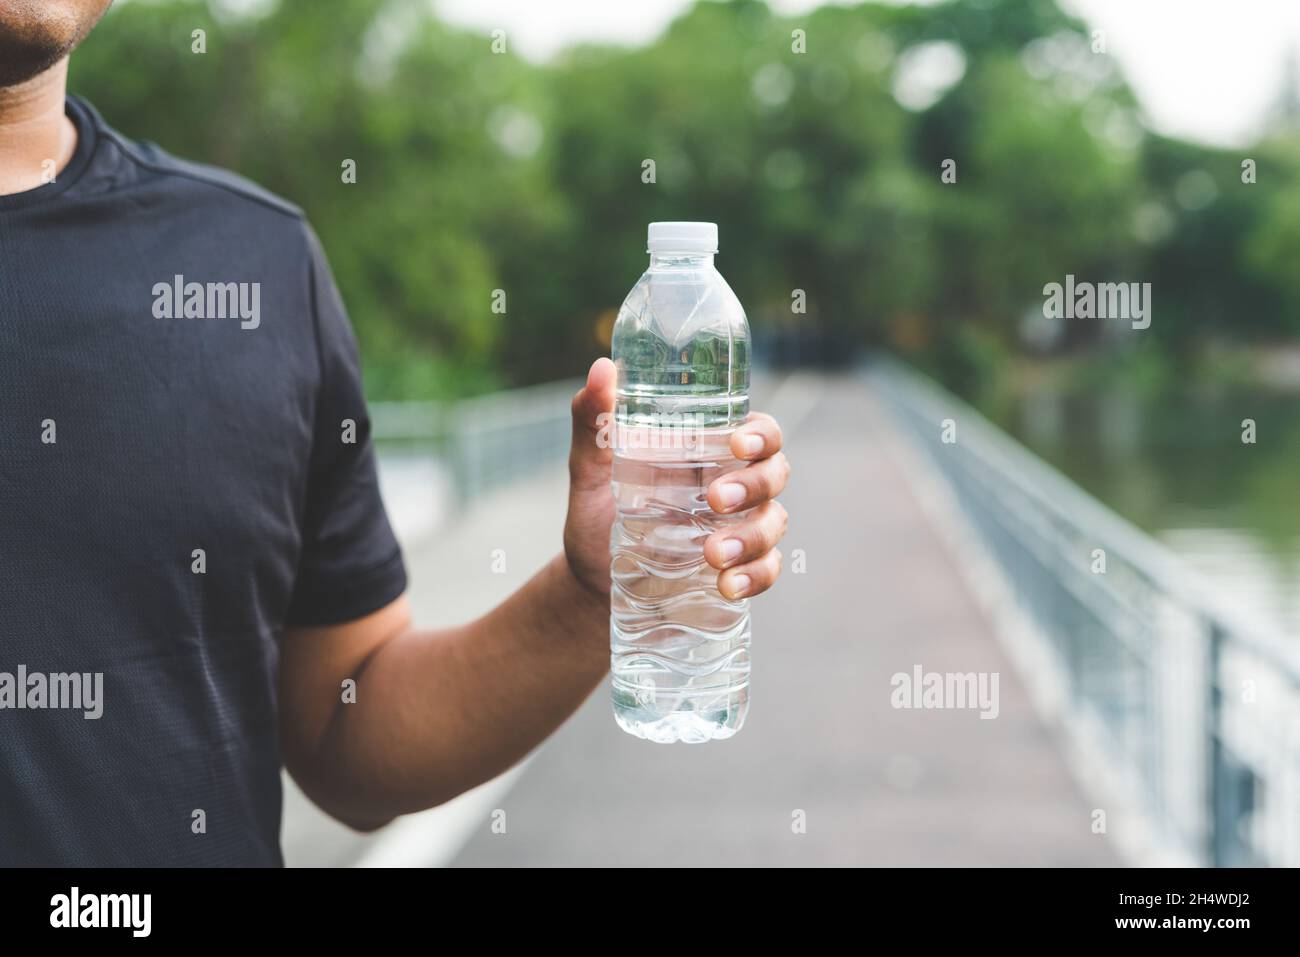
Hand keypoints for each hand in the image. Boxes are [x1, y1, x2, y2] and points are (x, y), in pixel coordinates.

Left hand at [563, 358, 789, 600]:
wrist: (591, 585)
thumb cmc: (598, 518)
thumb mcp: (589, 472)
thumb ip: (592, 424)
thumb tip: (601, 369)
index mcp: (709, 452)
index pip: (758, 432)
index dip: (761, 435)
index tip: (737, 444)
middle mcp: (734, 486)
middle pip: (775, 473)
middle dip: (754, 486)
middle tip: (714, 500)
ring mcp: (740, 529)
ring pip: (775, 522)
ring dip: (752, 537)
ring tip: (713, 555)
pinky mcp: (738, 569)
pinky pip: (767, 570)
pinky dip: (755, 576)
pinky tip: (727, 586)